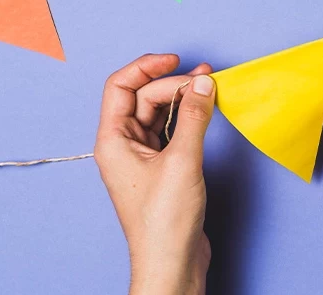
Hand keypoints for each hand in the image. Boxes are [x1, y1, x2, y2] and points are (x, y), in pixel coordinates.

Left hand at [94, 54, 215, 294]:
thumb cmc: (164, 221)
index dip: (147, 67)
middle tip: (205, 80)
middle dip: (173, 84)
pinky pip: (172, 130)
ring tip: (209, 88)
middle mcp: (123, 145)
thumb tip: (204, 82)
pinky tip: (205, 112)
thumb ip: (194, 117)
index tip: (176, 60)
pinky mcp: (162, 168)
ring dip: (182, 99)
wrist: (172, 262)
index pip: (121, 87)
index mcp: (113, 140)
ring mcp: (143, 157)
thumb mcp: (182, 161)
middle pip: (144, 98)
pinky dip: (188, 118)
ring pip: (159, 113)